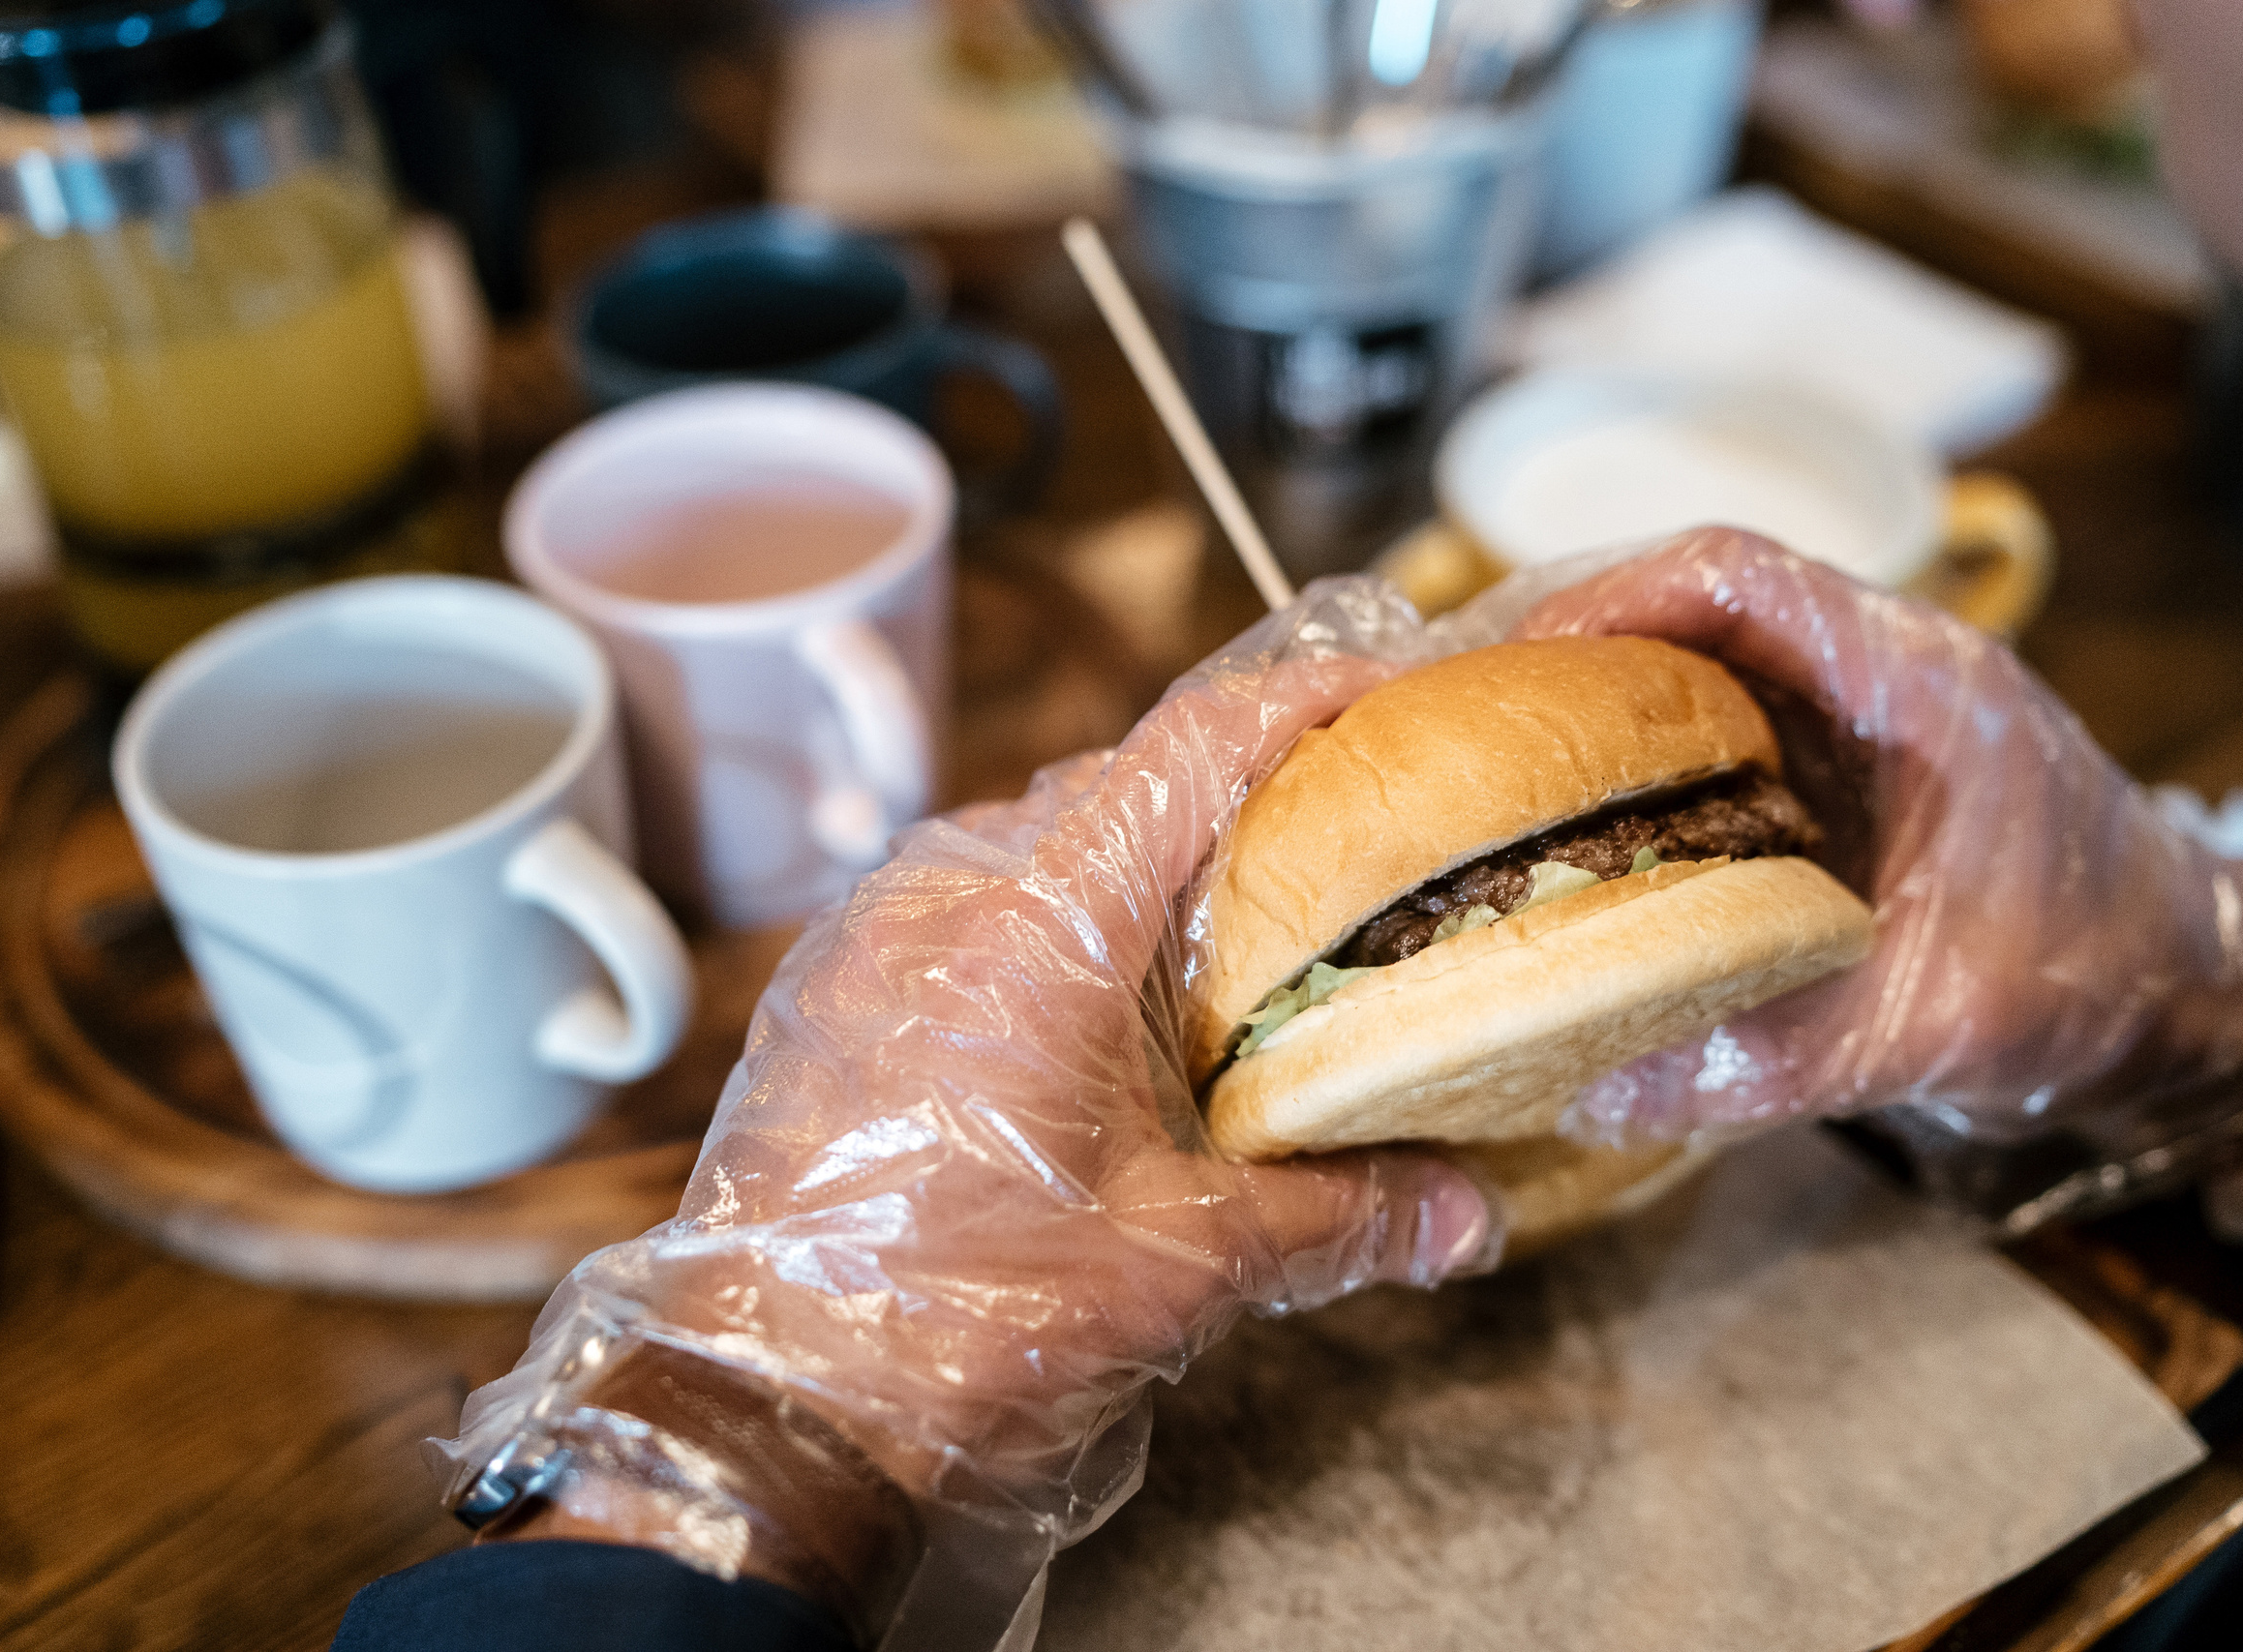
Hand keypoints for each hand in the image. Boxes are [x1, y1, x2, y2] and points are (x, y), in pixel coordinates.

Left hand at [459, 617, 1492, 1642]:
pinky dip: (1042, 928)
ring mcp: (868, 937)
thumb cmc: (959, 1333)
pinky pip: (957, 907)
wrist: (772, 1419)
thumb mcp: (1180, 1271)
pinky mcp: (827, 988)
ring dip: (1130, 874)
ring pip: (1032, 845)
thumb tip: (1470, 1215)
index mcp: (1037, 933)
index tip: (1379, 683)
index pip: (1189, 748)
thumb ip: (1340, 1218)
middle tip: (1323, 855)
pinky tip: (1090, 1016)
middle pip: (1115, 787)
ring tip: (1215, 949)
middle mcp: (939, 899)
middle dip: (1228, 805)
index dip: (1297, 697)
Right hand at [1509, 528, 2242, 1151]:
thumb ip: (1767, 1059)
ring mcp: (1850, 707)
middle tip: (1460, 728)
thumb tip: (1592, 1083)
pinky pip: (1705, 720)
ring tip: (1484, 772)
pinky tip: (1563, 825)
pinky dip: (1625, 756)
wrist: (2184, 991)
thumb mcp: (1929, 1033)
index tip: (1510, 663)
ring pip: (1687, 653)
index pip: (1737, 576)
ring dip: (1586, 701)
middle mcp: (1875, 668)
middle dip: (1562, 650)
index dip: (1608, 599)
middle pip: (1685, 597)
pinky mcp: (1830, 758)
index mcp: (1916, 684)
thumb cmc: (2095, 984)